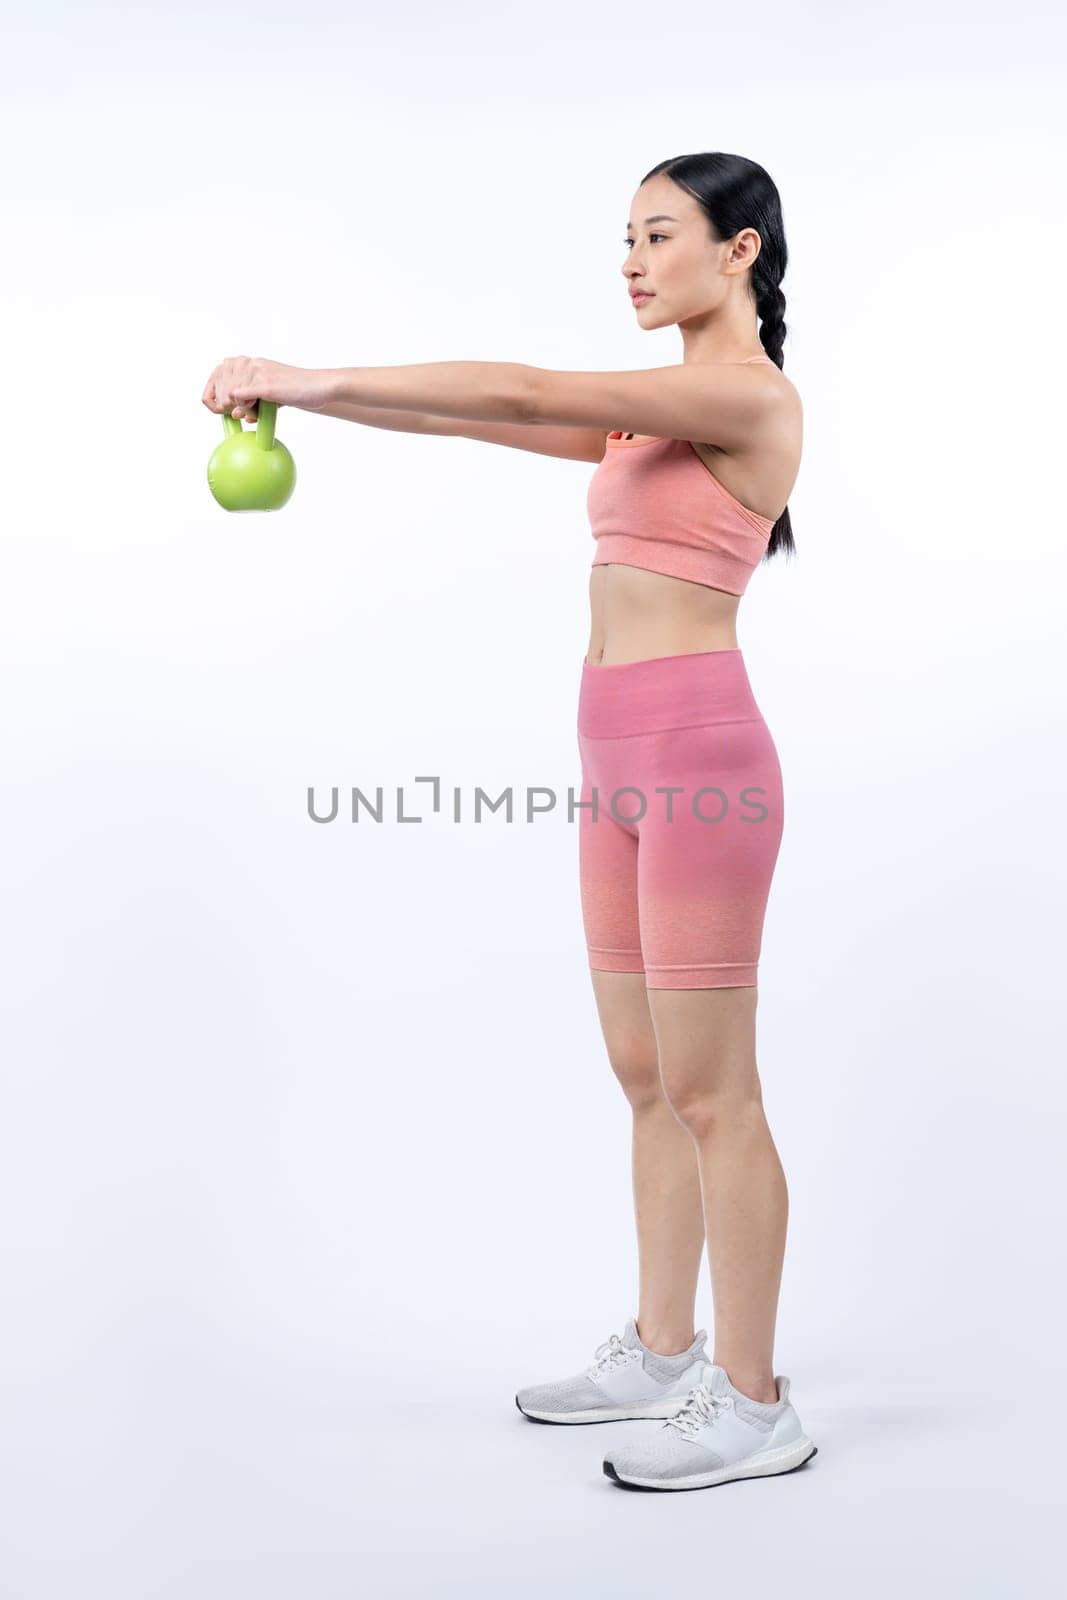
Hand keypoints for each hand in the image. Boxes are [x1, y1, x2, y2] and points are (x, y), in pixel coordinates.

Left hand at [201, 356, 333, 418]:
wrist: (320, 386)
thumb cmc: (298, 391)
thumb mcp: (270, 395)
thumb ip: (252, 401)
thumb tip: (236, 415)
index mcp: (250, 363)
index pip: (218, 373)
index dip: (214, 392)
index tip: (221, 407)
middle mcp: (250, 363)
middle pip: (220, 386)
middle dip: (224, 404)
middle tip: (241, 414)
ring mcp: (256, 372)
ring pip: (228, 394)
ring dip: (238, 409)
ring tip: (255, 414)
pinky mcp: (264, 384)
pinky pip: (239, 396)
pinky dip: (244, 407)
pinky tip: (255, 412)